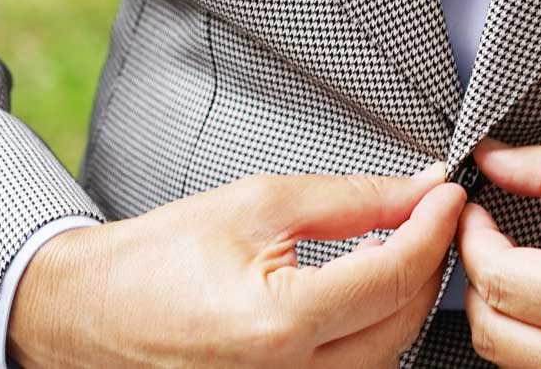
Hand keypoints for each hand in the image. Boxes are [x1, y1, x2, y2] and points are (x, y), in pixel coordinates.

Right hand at [8, 163, 466, 367]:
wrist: (92, 312)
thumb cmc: (161, 256)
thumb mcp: (260, 204)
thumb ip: (352, 199)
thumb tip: (419, 189)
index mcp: (277, 325)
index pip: (393, 276)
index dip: (432, 228)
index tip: (447, 193)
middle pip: (402, 323)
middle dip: (429, 264)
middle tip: (432, 213)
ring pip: (387, 356)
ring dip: (406, 299)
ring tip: (403, 245)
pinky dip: (375, 330)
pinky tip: (369, 290)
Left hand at [457, 139, 540, 367]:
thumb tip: (497, 160)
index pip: (498, 277)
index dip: (471, 237)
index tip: (476, 210)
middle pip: (491, 332)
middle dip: (474, 279)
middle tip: (488, 238)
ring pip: (511, 364)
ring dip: (500, 315)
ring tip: (517, 270)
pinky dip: (533, 347)